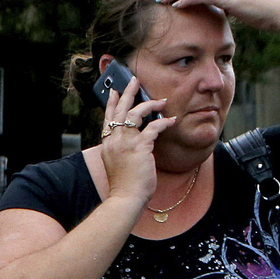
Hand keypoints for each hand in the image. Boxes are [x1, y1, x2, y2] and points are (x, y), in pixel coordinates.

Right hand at [97, 73, 169, 206]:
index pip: (108, 118)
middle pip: (120, 110)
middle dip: (127, 93)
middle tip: (134, 80)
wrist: (125, 198)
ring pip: (136, 113)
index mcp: (107, 144)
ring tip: (161, 100)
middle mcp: (113, 140)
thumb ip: (122, 152)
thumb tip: (135, 144)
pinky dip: (164, 122)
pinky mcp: (139, 146)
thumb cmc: (124, 186)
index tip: (114, 92)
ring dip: (150, 104)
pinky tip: (172, 120)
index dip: (111, 104)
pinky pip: (153, 127)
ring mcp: (125, 142)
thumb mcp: (117, 165)